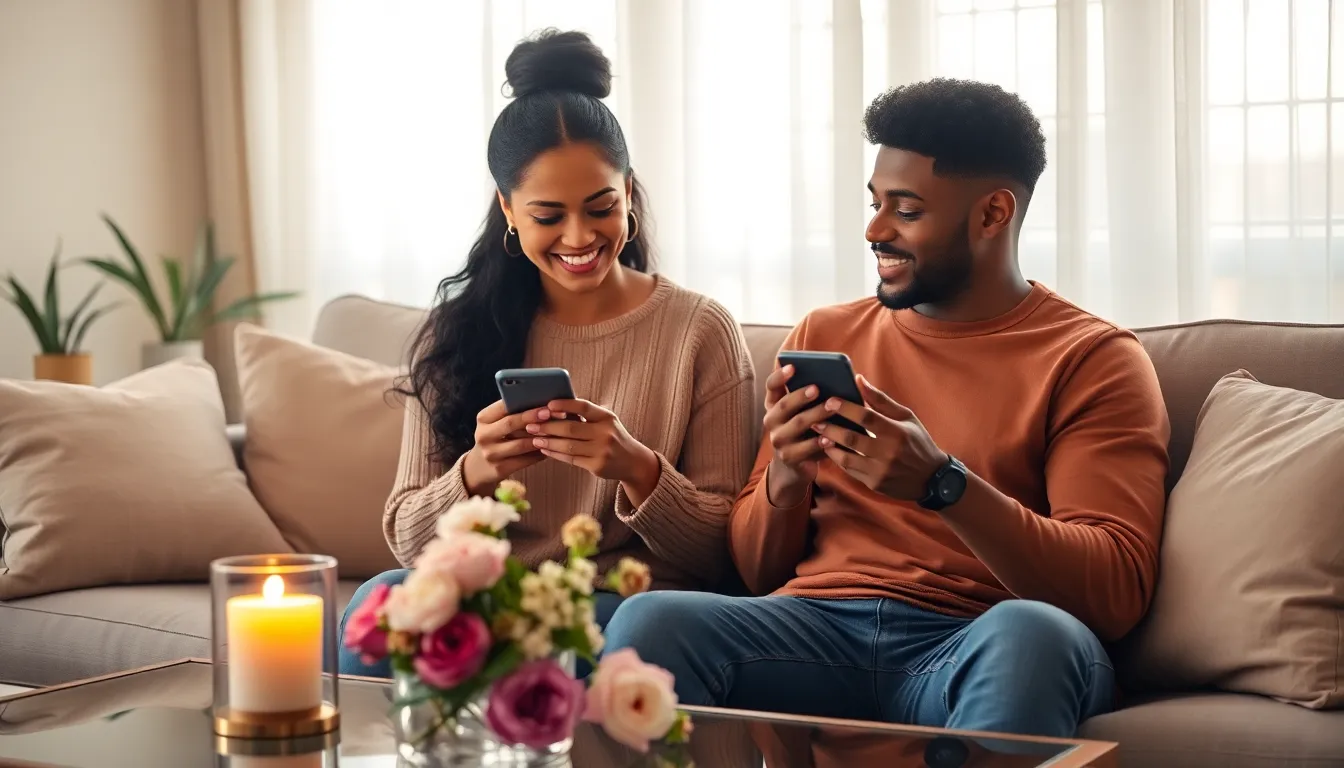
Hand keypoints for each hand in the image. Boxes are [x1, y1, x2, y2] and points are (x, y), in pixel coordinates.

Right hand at [461, 400, 549, 496]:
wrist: (479, 467)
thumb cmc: (495, 438)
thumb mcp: (495, 423)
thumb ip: (512, 413)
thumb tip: (542, 402)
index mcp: (483, 418)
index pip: (503, 406)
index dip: (524, 404)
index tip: (544, 402)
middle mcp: (484, 435)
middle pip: (510, 423)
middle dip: (532, 417)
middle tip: (550, 413)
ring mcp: (491, 453)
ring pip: (520, 444)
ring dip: (540, 437)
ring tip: (555, 431)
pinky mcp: (500, 468)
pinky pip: (525, 460)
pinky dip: (539, 453)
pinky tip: (550, 447)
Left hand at [526, 399, 660, 493]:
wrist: (633, 462)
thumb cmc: (613, 437)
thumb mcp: (606, 421)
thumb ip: (586, 415)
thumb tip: (554, 407)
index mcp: (607, 417)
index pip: (584, 407)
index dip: (566, 404)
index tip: (548, 404)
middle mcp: (606, 433)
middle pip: (571, 428)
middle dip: (548, 426)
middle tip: (530, 424)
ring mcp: (602, 451)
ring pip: (568, 445)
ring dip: (548, 441)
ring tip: (534, 438)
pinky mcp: (597, 466)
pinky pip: (571, 458)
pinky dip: (555, 453)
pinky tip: (544, 449)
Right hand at [761, 364, 832, 505]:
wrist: (797, 464)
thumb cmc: (806, 430)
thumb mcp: (803, 412)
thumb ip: (811, 396)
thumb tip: (835, 377)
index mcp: (774, 405)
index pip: (771, 386)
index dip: (779, 376)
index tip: (792, 366)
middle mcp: (771, 421)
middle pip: (783, 405)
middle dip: (800, 396)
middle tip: (817, 388)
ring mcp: (778, 440)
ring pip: (797, 425)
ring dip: (815, 416)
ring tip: (832, 409)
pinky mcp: (789, 457)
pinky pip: (805, 449)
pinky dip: (819, 443)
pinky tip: (831, 438)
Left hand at [813, 375, 947, 500]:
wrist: (932, 478)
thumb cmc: (918, 441)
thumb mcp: (906, 417)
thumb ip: (880, 400)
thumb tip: (858, 379)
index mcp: (897, 432)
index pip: (866, 417)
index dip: (845, 408)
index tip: (829, 401)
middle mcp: (888, 452)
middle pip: (851, 438)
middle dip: (830, 427)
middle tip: (814, 419)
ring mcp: (880, 470)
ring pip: (846, 457)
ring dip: (829, 445)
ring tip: (818, 434)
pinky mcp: (874, 484)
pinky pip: (850, 470)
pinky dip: (837, 459)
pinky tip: (830, 449)